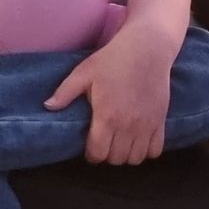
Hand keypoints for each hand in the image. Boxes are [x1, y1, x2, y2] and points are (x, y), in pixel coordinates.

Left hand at [45, 27, 176, 164]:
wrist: (146, 49)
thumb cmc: (112, 60)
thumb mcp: (84, 72)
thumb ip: (65, 92)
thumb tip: (48, 107)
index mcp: (106, 116)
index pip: (98, 154)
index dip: (91, 155)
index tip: (89, 147)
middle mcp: (127, 126)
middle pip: (116, 159)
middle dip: (107, 155)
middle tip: (104, 142)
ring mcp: (146, 126)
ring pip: (136, 159)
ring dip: (126, 155)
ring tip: (120, 143)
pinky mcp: (160, 122)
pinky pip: (156, 151)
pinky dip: (147, 151)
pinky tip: (138, 140)